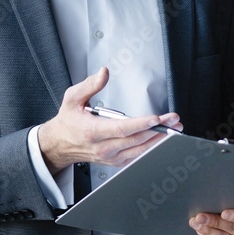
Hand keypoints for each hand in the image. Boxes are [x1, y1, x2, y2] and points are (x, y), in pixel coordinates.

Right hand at [37, 67, 181, 173]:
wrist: (59, 144)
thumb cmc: (68, 121)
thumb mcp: (73, 98)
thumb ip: (90, 84)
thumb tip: (104, 73)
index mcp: (94, 131)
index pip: (122, 129)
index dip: (141, 124)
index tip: (157, 118)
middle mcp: (103, 147)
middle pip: (136, 140)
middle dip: (158, 129)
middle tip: (174, 120)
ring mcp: (110, 156)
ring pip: (139, 151)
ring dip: (159, 140)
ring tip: (174, 129)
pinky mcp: (115, 161)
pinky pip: (136, 157)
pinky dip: (151, 149)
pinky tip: (161, 140)